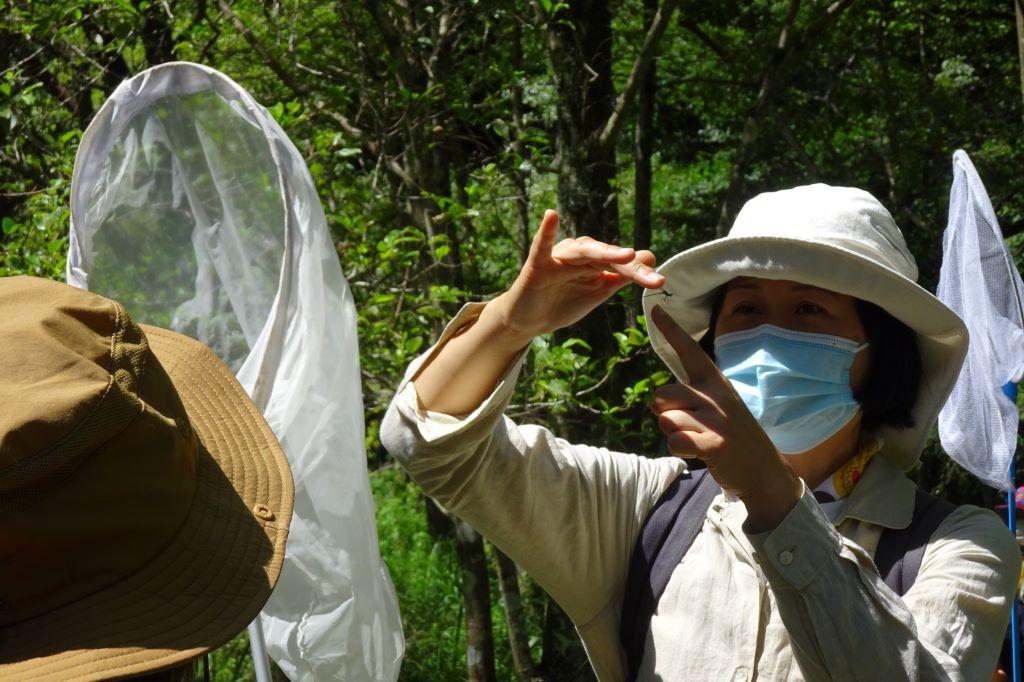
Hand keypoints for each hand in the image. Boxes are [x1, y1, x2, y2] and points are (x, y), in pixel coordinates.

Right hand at [488, 210, 663, 341]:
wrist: (530, 322)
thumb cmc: (562, 303)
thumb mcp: (598, 292)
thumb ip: (621, 276)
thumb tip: (651, 257)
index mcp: (594, 263)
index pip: (620, 265)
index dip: (638, 273)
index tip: (658, 281)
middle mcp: (578, 256)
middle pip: (605, 256)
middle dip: (626, 263)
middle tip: (646, 267)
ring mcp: (558, 258)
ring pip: (583, 251)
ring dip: (603, 251)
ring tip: (624, 254)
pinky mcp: (537, 265)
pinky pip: (541, 246)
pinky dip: (546, 231)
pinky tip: (551, 215)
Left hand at [649, 305, 802, 532]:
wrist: (763, 471)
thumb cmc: (731, 436)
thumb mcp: (717, 408)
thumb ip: (689, 398)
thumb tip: (658, 406)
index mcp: (715, 383)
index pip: (690, 352)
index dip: (671, 330)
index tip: (655, 309)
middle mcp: (716, 396)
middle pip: (661, 395)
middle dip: (664, 413)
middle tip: (689, 425)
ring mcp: (717, 420)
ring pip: (666, 420)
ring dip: (674, 434)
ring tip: (698, 439)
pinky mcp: (715, 444)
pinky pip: (674, 441)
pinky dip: (679, 450)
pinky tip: (698, 453)